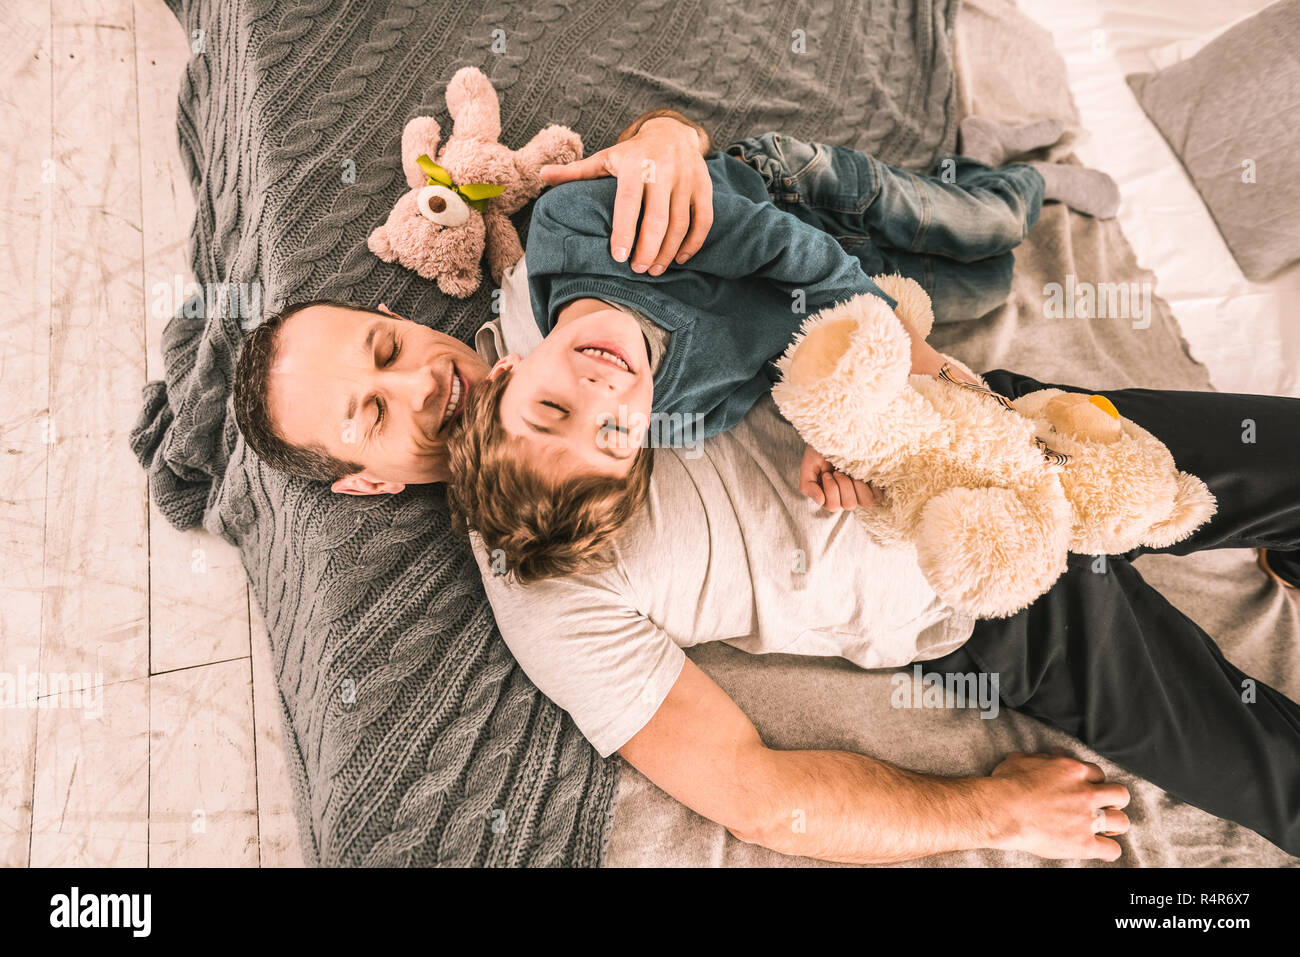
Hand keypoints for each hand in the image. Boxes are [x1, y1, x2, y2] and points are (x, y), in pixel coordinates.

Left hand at [540, 114, 713, 273]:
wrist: (672, 132)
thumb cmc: (632, 153)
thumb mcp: (605, 158)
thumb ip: (575, 172)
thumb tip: (541, 175)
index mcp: (635, 164)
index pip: (629, 202)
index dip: (624, 231)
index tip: (618, 257)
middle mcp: (663, 170)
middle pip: (657, 218)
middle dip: (648, 249)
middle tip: (638, 270)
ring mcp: (687, 178)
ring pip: (680, 223)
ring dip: (668, 251)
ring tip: (655, 269)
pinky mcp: (704, 186)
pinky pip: (703, 219)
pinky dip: (693, 242)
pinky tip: (680, 258)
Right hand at [799, 444, 881, 509]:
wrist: (835, 435)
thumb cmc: (821, 450)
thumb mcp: (808, 466)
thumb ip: (807, 486)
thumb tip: (820, 501)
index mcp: (830, 496)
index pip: (833, 506)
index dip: (831, 489)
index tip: (827, 472)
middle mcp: (846, 497)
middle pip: (849, 504)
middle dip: (843, 484)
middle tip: (838, 470)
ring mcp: (861, 492)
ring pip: (866, 502)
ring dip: (858, 485)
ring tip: (852, 471)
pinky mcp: (874, 485)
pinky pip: (878, 494)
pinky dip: (872, 484)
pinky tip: (863, 471)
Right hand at [988, 749, 1130, 860]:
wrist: (1001, 810)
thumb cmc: (1007, 784)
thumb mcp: (1022, 760)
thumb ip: (1043, 757)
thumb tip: (1055, 754)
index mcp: (1073, 771)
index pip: (1098, 773)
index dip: (1093, 781)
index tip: (1086, 788)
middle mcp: (1086, 793)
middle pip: (1119, 794)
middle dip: (1114, 800)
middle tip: (1103, 806)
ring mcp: (1087, 819)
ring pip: (1121, 821)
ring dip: (1115, 824)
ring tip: (1106, 828)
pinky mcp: (1083, 844)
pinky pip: (1111, 850)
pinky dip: (1108, 850)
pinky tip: (1099, 848)